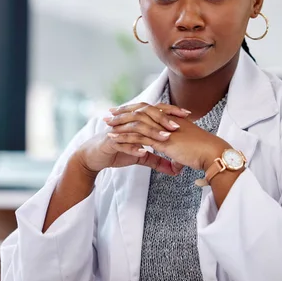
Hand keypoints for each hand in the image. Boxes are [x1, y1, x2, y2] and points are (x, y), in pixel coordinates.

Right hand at [73, 103, 190, 176]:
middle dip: (163, 119)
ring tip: (165, 139)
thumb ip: (157, 160)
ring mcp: (118, 131)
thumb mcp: (140, 157)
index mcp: (136, 121)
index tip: (187, 114)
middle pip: (147, 114)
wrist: (94, 157)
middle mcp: (127, 122)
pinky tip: (144, 152)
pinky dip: (133, 147)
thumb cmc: (117, 152)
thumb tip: (175, 169)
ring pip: (136, 128)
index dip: (171, 111)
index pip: (155, 110)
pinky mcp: (109, 142)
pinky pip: (122, 143)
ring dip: (151, 133)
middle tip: (178, 126)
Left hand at [105, 103, 231, 170]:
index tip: (123, 109)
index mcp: (172, 120)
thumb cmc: (203, 154)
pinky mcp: (162, 140)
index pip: (150, 110)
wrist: (212, 154)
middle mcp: (166, 121)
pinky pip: (139, 137)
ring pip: (137, 123)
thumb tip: (175, 166)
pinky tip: (114, 139)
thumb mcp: (187, 154)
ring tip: (107, 125)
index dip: (136, 109)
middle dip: (124, 112)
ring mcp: (164, 129)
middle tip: (110, 113)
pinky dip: (125, 137)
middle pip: (141, 112)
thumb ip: (178, 157)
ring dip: (120, 124)